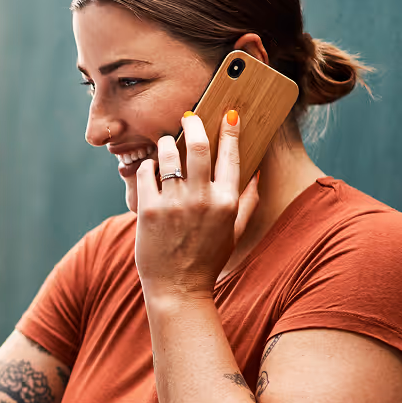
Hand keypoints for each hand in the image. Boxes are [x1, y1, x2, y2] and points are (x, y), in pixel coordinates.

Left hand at [134, 110, 259, 300]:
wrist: (178, 289)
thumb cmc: (208, 260)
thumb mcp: (235, 232)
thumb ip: (247, 201)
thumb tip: (256, 173)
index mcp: (226, 202)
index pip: (232, 154)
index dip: (230, 129)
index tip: (227, 114)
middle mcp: (202, 199)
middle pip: (198, 145)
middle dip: (193, 123)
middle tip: (188, 116)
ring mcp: (174, 204)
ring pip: (168, 154)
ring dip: (166, 143)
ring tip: (165, 144)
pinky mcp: (149, 210)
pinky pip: (146, 173)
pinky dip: (147, 166)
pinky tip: (150, 169)